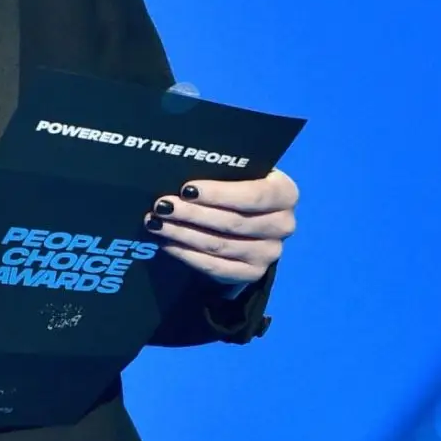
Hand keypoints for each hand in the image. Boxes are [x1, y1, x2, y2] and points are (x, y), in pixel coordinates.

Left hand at [143, 168, 298, 287]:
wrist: (247, 223)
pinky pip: (215, 267)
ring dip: (182, 233)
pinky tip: (166, 243)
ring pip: (219, 245)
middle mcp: (283, 225)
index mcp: (285, 193)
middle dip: (192, 213)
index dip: (219, 193)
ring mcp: (269, 253)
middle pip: (233, 222)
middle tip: (162, 205)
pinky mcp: (252, 273)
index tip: (186, 188)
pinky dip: (186, 254)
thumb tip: (182, 167)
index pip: (255, 195)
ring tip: (155, 222)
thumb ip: (221, 170)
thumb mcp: (237, 173)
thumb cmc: (236, 187)